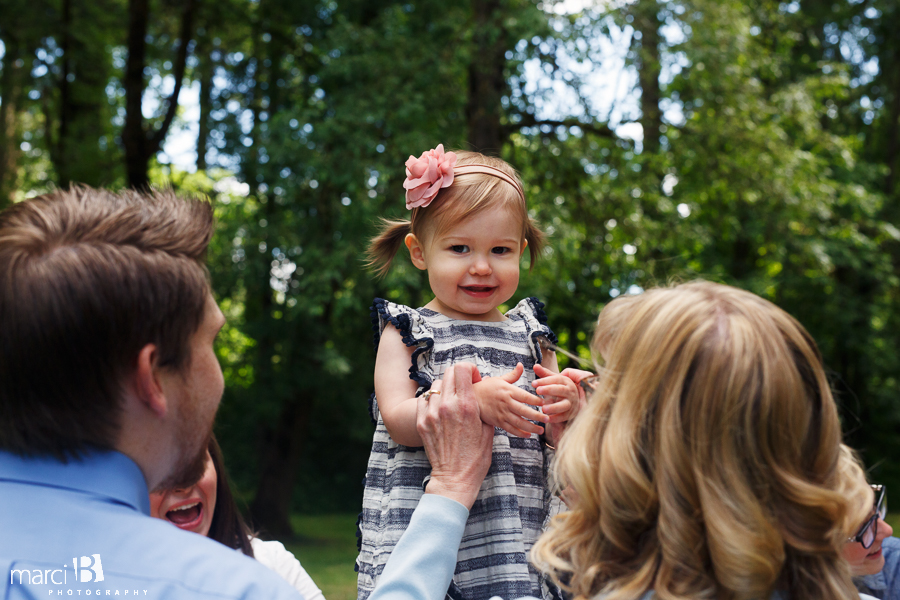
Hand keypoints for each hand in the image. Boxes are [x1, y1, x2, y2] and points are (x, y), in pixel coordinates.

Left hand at [417, 364, 493, 508]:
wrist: (455, 478)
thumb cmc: (475, 458)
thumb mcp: (488, 430)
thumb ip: (483, 409)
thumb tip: (481, 395)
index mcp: (467, 406)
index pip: (463, 369)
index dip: (470, 370)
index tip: (474, 380)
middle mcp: (448, 406)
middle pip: (449, 373)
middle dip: (459, 377)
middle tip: (464, 389)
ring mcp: (432, 414)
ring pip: (436, 386)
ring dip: (445, 389)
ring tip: (451, 402)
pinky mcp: (422, 422)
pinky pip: (424, 399)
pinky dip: (432, 400)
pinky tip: (440, 410)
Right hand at [473, 363, 548, 437]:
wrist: (471, 398)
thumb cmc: (487, 388)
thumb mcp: (499, 379)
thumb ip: (513, 375)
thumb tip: (521, 365)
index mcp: (508, 391)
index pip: (525, 396)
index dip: (536, 400)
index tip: (545, 403)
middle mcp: (506, 403)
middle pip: (524, 411)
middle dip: (537, 416)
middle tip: (547, 419)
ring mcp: (502, 413)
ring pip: (519, 422)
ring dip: (531, 427)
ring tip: (541, 430)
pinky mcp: (498, 422)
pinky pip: (510, 429)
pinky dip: (520, 433)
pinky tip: (528, 435)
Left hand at [533, 365, 591, 446]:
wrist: (572, 401)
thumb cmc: (558, 389)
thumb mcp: (553, 381)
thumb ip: (544, 374)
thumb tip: (535, 365)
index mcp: (566, 381)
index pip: (556, 379)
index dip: (544, 381)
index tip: (533, 383)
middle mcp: (570, 391)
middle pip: (561, 390)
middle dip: (549, 390)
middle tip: (537, 391)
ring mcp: (572, 403)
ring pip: (564, 405)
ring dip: (554, 407)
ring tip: (543, 409)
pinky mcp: (571, 413)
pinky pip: (564, 417)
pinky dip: (556, 418)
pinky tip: (547, 419)